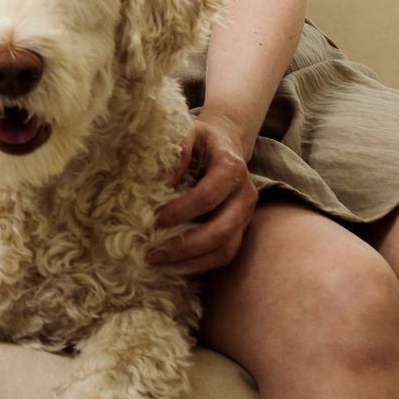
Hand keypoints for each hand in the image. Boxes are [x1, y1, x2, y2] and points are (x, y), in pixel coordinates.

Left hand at [147, 115, 258, 275]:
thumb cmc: (201, 139)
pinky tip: (175, 266)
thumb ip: (177, 151)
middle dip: (185, 246)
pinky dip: (200, 265)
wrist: (226, 142)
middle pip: (221, 230)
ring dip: (192, 262)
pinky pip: (224, 254)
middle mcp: (245, 195)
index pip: (207, 197)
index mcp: (232, 168)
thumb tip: (165, 182)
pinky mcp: (240, 229)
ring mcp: (245, 215)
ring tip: (161, 265)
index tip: (155, 219)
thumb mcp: (188, 132)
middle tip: (153, 254)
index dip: (181, 211)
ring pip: (226, 249)